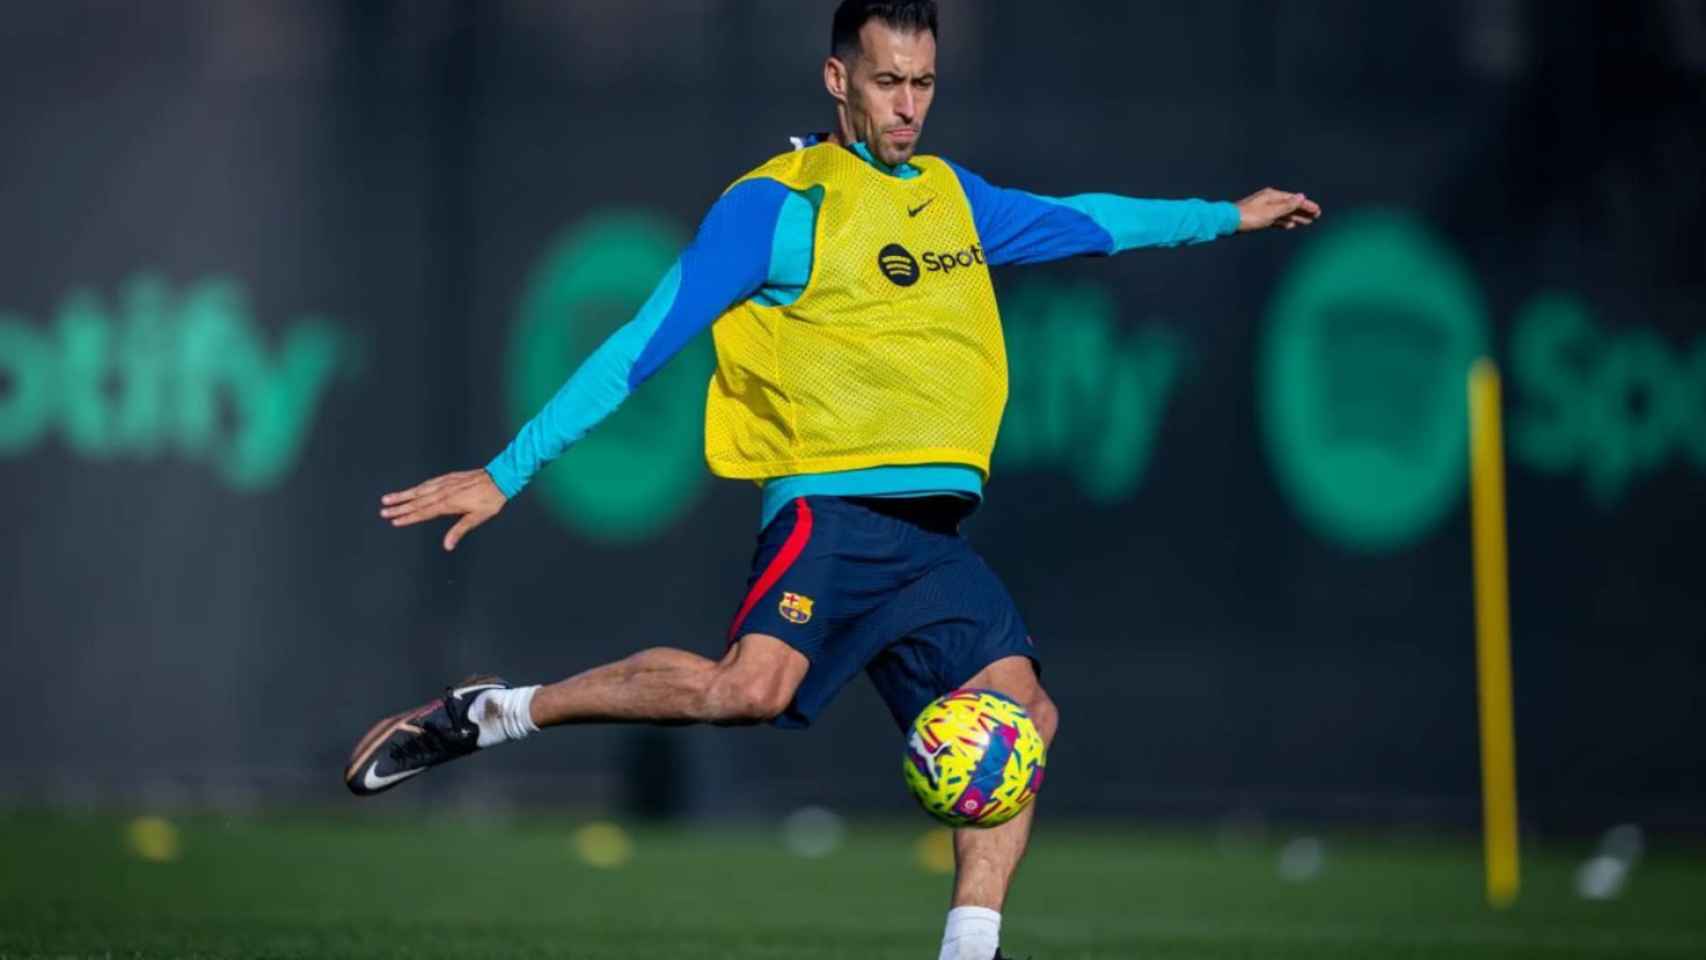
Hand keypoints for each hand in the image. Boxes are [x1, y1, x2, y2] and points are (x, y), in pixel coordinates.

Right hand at [380, 469, 507, 551]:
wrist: (500, 478)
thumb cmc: (490, 500)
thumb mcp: (477, 518)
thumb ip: (459, 530)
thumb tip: (447, 546)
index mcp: (448, 504)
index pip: (423, 513)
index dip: (407, 518)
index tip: (394, 521)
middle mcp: (443, 492)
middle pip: (416, 502)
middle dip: (399, 507)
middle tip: (383, 511)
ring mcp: (444, 483)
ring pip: (419, 490)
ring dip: (403, 495)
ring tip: (388, 498)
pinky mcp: (448, 477)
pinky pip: (428, 483)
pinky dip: (417, 487)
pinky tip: (412, 490)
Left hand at [1236, 187, 1321, 231]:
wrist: (1228, 222)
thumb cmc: (1249, 216)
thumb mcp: (1271, 212)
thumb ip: (1287, 206)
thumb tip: (1302, 197)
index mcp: (1273, 196)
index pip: (1295, 200)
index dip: (1307, 205)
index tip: (1318, 211)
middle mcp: (1269, 200)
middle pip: (1291, 205)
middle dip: (1304, 211)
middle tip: (1316, 216)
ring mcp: (1264, 209)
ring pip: (1284, 213)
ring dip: (1296, 217)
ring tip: (1307, 222)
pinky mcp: (1259, 217)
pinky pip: (1276, 219)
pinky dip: (1284, 221)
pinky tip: (1290, 225)